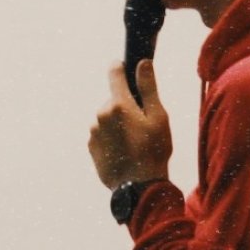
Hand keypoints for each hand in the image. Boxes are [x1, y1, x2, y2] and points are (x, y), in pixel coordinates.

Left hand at [88, 59, 172, 188]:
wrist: (139, 186)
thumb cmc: (153, 151)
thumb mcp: (158, 117)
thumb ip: (148, 88)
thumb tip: (142, 63)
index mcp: (118, 104)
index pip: (114, 73)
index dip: (120, 67)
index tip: (124, 66)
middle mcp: (101, 115)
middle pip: (114, 100)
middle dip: (126, 106)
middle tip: (143, 124)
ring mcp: (94, 132)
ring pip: (107, 118)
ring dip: (118, 123)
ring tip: (135, 142)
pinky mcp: (91, 147)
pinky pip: (102, 134)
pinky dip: (112, 138)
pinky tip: (125, 151)